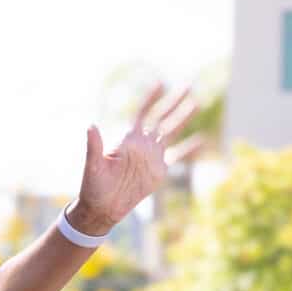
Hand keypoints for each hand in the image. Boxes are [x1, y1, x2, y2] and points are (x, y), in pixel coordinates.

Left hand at [70, 84, 198, 234]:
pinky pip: (177, 156)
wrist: (102, 207)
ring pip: (172, 132)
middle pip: (162, 117)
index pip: (142, 113)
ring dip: (184, 117)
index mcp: (128, 139)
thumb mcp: (92, 165)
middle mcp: (142, 143)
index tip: (160, 83)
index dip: (151, 98)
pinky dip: (189, 148)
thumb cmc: (93, 186)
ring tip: (196, 102)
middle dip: (174, 101)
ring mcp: (152, 156)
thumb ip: (94, 146)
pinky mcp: (159, 171)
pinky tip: (201, 139)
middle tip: (189, 85)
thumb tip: (90, 125)